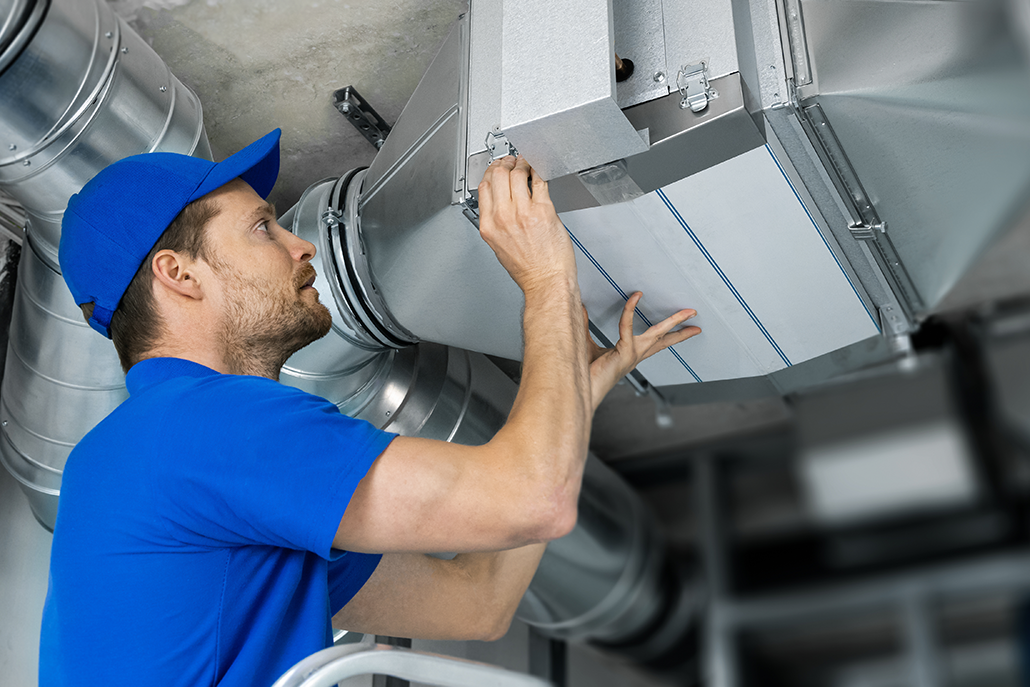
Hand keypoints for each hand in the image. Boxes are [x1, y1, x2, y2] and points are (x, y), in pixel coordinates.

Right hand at [477, 156, 577, 293]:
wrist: (546, 281)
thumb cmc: (527, 270)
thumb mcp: (499, 246)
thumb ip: (496, 223)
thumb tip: (500, 203)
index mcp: (489, 226)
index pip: (484, 187)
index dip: (490, 172)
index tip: (497, 168)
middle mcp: (503, 217)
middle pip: (498, 175)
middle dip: (505, 163)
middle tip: (512, 162)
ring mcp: (523, 212)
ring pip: (517, 174)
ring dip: (523, 165)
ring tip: (527, 165)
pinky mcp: (543, 210)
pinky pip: (539, 182)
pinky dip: (539, 172)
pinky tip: (539, 172)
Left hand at [586, 292, 699, 408]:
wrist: (582, 391)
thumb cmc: (584, 372)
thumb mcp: (586, 344)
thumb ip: (585, 326)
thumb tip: (580, 307)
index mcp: (630, 354)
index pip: (655, 342)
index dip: (668, 332)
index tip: (679, 323)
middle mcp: (635, 355)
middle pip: (664, 339)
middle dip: (681, 329)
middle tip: (694, 316)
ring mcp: (632, 355)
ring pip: (657, 334)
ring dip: (673, 321)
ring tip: (687, 313)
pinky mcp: (623, 353)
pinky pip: (627, 327)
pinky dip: (630, 311)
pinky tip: (635, 297)